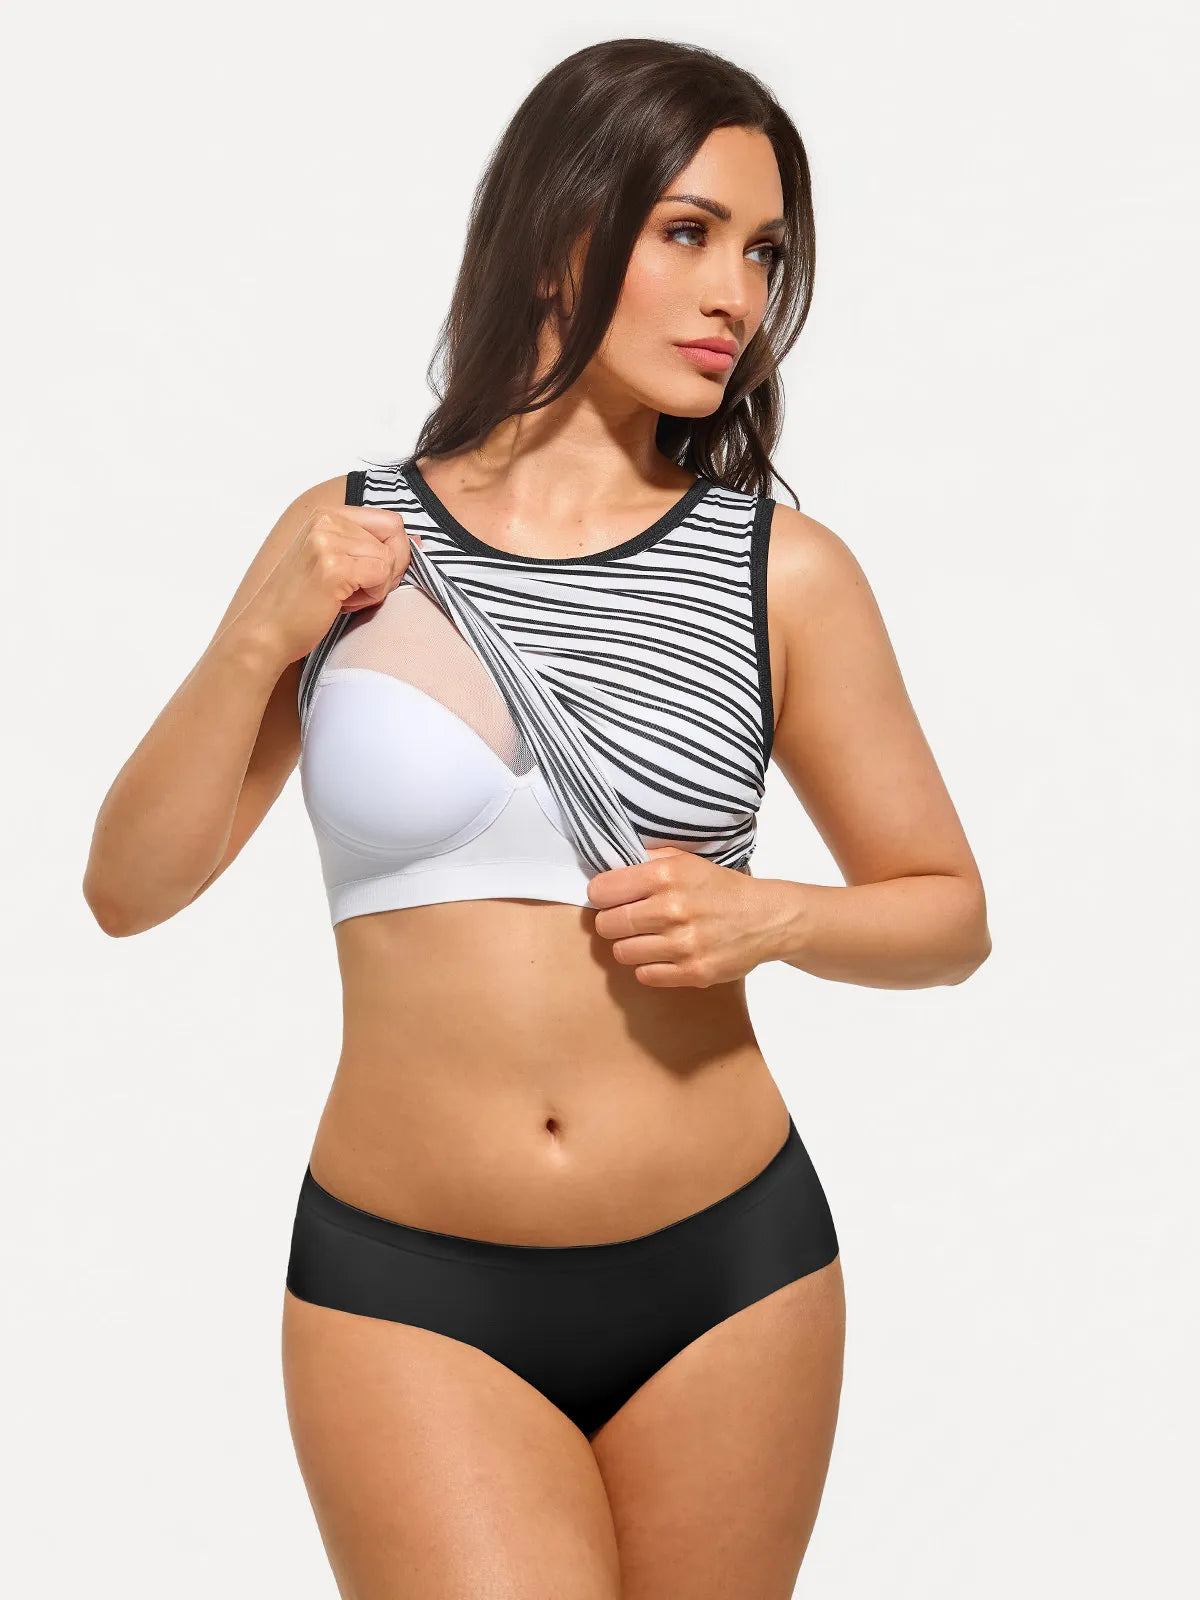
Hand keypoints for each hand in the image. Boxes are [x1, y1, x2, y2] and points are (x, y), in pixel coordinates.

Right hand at [240, 505, 422, 667]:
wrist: (266, 632)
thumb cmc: (303, 603)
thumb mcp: (338, 562)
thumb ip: (375, 547)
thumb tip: (421, 541)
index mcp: (327, 514)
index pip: (391, 520)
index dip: (395, 551)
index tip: (374, 573)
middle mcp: (326, 520)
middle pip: (396, 536)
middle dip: (389, 570)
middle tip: (358, 589)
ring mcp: (328, 541)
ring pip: (390, 558)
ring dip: (376, 586)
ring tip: (344, 596)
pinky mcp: (333, 566)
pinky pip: (382, 576)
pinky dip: (371, 596)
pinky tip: (342, 603)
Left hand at [587, 845, 784, 987]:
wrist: (765, 918)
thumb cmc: (721, 888)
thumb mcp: (686, 861)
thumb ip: (648, 861)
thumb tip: (608, 869)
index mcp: (666, 876)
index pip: (602, 890)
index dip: (601, 895)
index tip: (608, 898)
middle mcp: (672, 909)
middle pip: (607, 925)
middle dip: (611, 922)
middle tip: (625, 920)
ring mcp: (683, 944)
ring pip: (622, 953)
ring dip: (629, 946)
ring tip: (646, 938)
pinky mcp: (693, 972)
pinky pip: (645, 976)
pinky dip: (649, 967)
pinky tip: (662, 955)